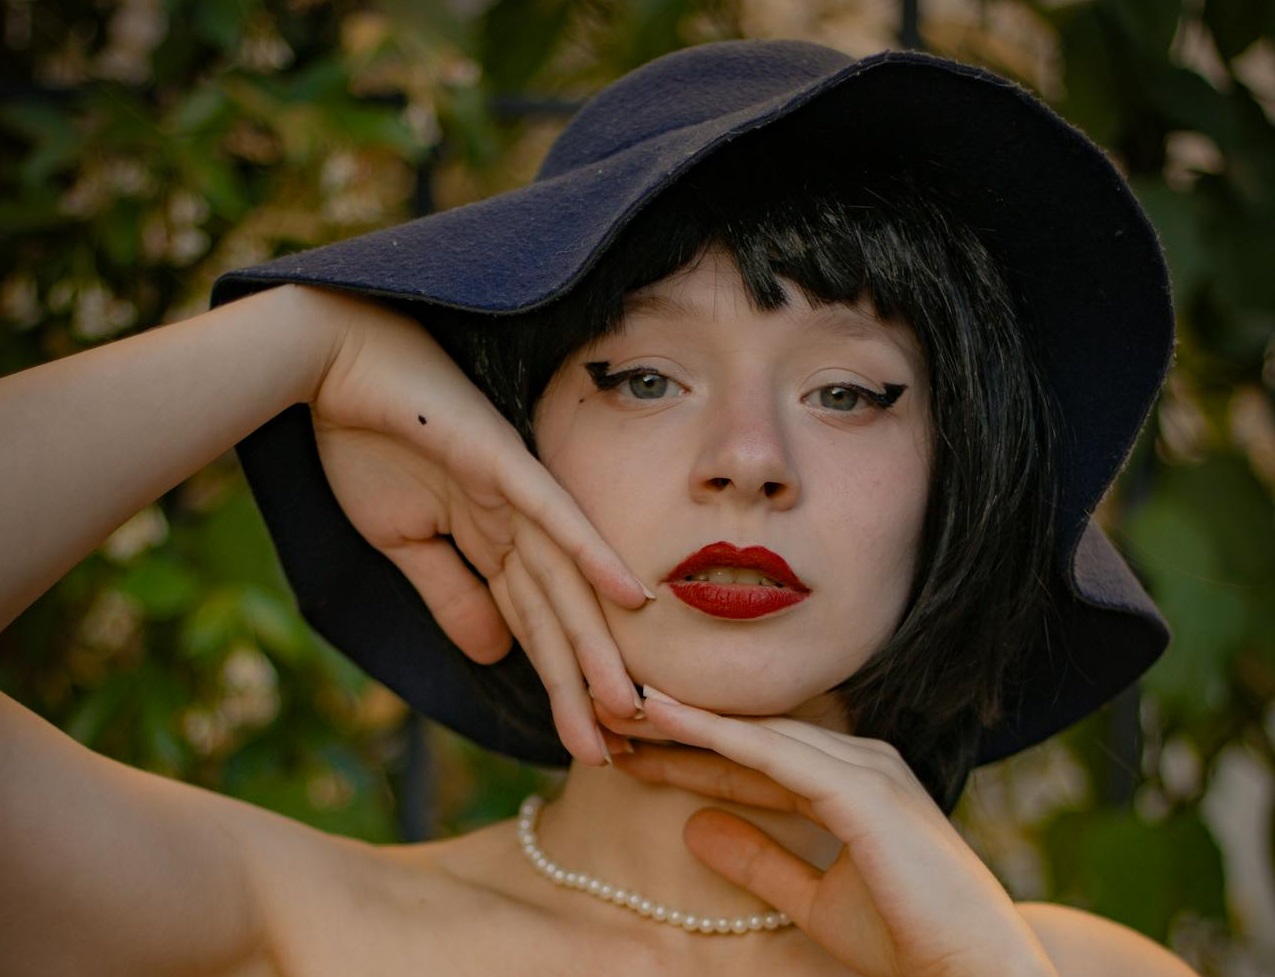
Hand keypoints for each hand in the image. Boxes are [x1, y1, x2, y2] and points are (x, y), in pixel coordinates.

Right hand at [302, 287, 646, 761]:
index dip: (558, 685)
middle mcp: (518, 521)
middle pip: (559, 615)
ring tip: (626, 709)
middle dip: (582, 686)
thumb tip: (492, 656)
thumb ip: (451, 593)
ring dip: (594, 645)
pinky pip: (553, 512)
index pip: (534, 625)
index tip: (583, 745)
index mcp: (494, 540)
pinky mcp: (502, 460)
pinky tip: (630, 596)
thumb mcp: (403, 540)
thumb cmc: (368, 442)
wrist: (331, 366)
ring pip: (563, 580)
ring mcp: (516, 490)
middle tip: (612, 757)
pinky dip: (590, 553)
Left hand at [615, 695, 1058, 976]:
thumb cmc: (905, 939)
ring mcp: (866, 769)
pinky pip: (776, 756)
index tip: (631, 746)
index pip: (754, 756)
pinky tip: (671, 723)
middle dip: (679, 725)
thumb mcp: (812, 900)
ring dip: (686, 718)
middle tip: (608, 711)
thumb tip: (693, 828)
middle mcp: (860, 760)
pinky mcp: (865, 791)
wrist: (972, 973)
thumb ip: (758, 861)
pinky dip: (719, 736)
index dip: (690, 750)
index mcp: (852, 780)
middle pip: (751, 733)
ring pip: (757, 732)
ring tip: (623, 703)